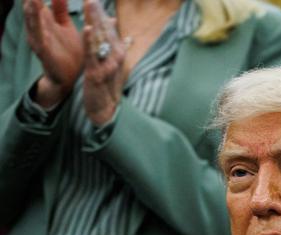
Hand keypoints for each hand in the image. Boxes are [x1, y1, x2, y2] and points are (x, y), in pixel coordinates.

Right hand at [22, 0, 83, 106]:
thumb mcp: (65, 26)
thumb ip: (60, 9)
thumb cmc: (68, 51)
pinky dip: (38, 25)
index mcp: (43, 20)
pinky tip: (39, 13)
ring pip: (32, 20)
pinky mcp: (44, 51)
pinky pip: (39, 37)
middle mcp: (37, 28)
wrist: (69, 77)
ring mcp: (39, 39)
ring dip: (32, 6)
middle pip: (30, 7)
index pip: (36, 1)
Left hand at [81, 0, 128, 125]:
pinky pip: (93, 54)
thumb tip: (125, 34)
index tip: (95, 0)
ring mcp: (107, 65)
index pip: (110, 29)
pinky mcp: (97, 73)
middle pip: (106, 30)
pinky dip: (90, 40)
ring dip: (94, 20)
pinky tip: (87, 28)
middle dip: (98, 13)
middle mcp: (115, 57)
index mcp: (118, 53)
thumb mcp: (114, 66)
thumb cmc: (108, 87)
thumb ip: (118, 49)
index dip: (102, 14)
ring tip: (89, 4)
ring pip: (100, 39)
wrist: (105, 109)